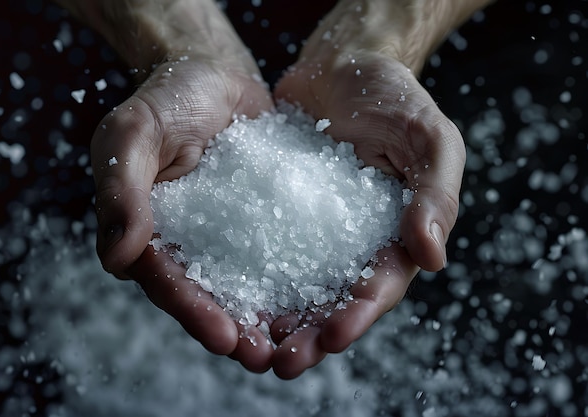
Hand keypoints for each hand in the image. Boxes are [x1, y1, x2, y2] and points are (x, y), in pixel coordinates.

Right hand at [90, 54, 274, 371]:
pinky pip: (281, 250)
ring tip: (298, 345)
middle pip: (209, 294)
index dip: (192, 310)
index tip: (224, 336)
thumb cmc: (165, 100)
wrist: (213, 76)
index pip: (166, 280)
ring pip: (247, 283)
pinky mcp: (264, 219)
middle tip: (266, 358)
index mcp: (149, 232)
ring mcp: (229, 233)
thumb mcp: (134, 133)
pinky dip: (297, 276)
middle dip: (236, 327)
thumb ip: (122, 189)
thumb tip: (117, 258)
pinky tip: (324, 297)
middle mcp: (189, 242)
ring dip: (269, 316)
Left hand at [270, 51, 464, 377]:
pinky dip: (248, 274)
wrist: (343, 65)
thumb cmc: (396, 98)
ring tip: (248, 345)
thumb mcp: (430, 139)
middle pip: (332, 298)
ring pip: (294, 283)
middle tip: (280, 362)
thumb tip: (432, 257)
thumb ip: (436, 195)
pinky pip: (262, 246)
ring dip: (274, 317)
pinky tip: (223, 294)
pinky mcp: (278, 210)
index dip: (357, 315)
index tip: (331, 338)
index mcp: (396, 234)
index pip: (380, 285)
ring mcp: (313, 229)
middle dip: (309, 333)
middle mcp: (352, 241)